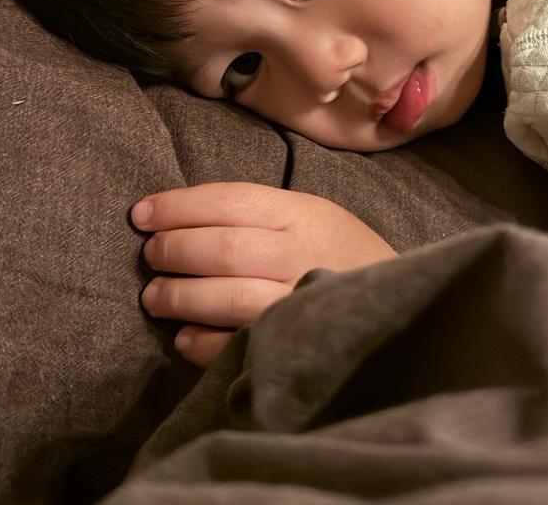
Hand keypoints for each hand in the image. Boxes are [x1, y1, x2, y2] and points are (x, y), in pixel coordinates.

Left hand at [132, 182, 396, 367]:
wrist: (406, 299)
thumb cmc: (335, 250)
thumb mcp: (307, 213)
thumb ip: (255, 213)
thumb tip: (177, 215)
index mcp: (299, 214)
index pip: (230, 201)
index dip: (178, 206)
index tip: (141, 214)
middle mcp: (298, 254)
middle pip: (224, 248)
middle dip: (175, 249)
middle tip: (150, 255)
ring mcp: (298, 302)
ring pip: (229, 297)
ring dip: (181, 296)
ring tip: (155, 296)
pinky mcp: (295, 345)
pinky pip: (239, 346)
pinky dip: (203, 342)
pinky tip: (184, 337)